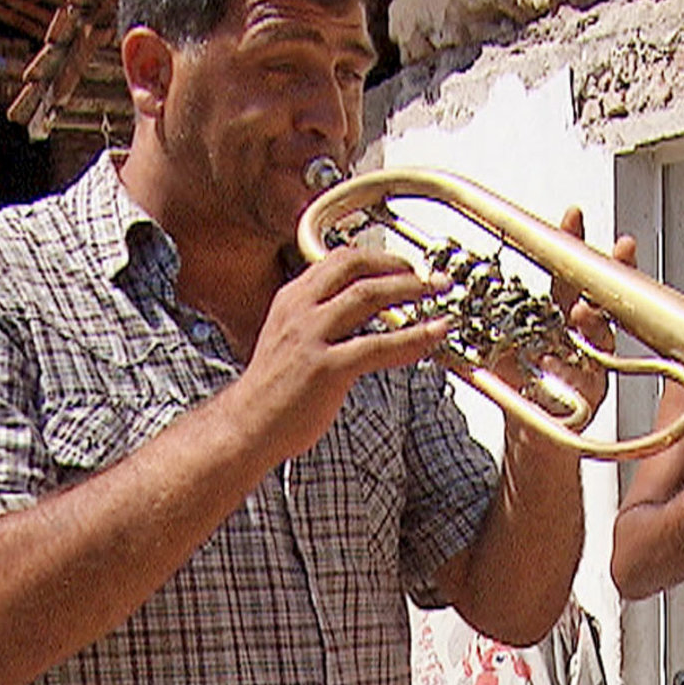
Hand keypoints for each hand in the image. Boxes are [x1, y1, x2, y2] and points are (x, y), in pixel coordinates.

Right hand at [230, 245, 450, 462]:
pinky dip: (414, 337)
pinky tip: (435, 334)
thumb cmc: (273, 391)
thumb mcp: (290, 340)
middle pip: (354, 267)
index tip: (404, 263)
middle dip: (397, 265)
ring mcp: (311, 337)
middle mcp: (299, 311)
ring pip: (367, 296)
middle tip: (428, 274)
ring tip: (437, 291)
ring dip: (410, 289)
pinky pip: (378, 346)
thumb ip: (319, 321)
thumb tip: (358, 314)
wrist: (246, 427)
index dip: (376, 257)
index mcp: (291, 300)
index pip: (336, 260)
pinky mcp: (325, 368)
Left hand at [497, 206, 637, 421]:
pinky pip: (592, 370)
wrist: (535, 441)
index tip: (572, 217)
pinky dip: (582, 361)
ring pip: (603, 330)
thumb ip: (481, 329)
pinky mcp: (594, 389)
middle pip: (599, 294)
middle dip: (611, 270)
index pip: (567, 274)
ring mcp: (592, 360)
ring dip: (595, 318)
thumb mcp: (497, 355)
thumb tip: (449, 296)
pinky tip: (571, 352)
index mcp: (556, 320)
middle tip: (617, 250)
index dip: (570, 244)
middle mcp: (580, 335)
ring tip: (582, 310)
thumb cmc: (523, 396)